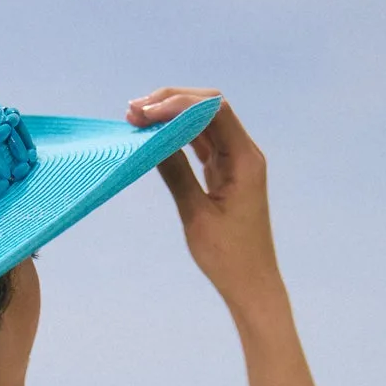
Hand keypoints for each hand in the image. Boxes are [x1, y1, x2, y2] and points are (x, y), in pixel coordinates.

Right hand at [127, 89, 283, 318]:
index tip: (146, 113)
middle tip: (135, 111)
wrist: (251, 282)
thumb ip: (176, 174)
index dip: (178, 104)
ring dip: (172, 117)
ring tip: (138, 119)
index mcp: (245, 159)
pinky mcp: (225, 172)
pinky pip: (201, 143)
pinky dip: (178, 136)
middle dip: (172, 102)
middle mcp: (244, 153)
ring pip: (203, 123)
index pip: (213, 112)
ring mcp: (235, 161)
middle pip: (208, 108)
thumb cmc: (228, 257)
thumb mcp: (196, 216)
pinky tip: (155, 137)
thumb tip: (153, 142)